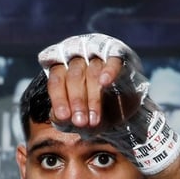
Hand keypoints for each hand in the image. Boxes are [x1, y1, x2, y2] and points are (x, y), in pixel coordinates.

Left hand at [37, 33, 179, 174]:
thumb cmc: (93, 112)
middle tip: (81, 123)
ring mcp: (97, 55)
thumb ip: (64, 117)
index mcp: (62, 70)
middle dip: (77, 102)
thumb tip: (59, 116)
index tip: (65, 117)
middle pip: (74, 77)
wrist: (123, 110)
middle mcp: (78, 59)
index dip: (59, 99)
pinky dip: (109, 71)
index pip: (56, 81)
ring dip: (93, 99)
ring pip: (92, 73)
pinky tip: (105, 83)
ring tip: (94, 120)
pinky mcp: (117, 56)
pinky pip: (112, 60)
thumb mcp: (77, 118)